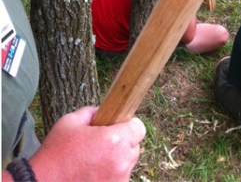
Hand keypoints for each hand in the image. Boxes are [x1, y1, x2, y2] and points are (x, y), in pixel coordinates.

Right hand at [29, 107, 145, 181]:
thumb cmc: (55, 154)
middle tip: (102, 145)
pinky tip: (94, 173)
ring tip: (95, 161)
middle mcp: (121, 160)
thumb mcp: (69, 123)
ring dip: (118, 160)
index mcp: (114, 140)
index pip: (139, 128)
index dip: (128, 126)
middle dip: (122, 143)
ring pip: (128, 163)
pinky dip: (112, 174)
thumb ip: (91, 112)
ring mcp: (120, 178)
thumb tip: (104, 110)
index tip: (118, 127)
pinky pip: (121, 177)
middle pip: (134, 146)